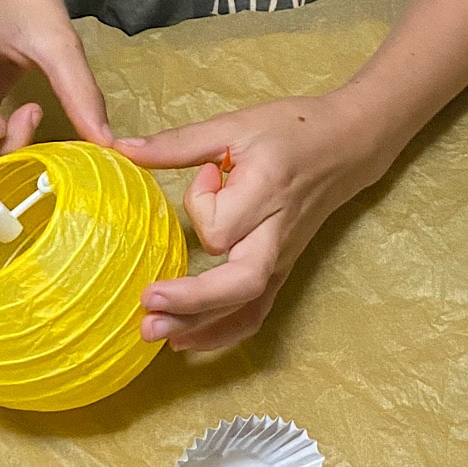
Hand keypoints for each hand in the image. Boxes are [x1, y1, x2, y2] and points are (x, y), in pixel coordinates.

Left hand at [115, 91, 390, 351]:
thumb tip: (121, 149)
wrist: (346, 145)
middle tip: (146, 302)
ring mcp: (281, 259)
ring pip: (244, 308)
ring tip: (152, 331)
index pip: (222, 224)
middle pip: (238, 284)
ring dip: (199, 326)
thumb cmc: (292, 130)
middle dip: (191, 301)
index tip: (204, 175)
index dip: (201, 204)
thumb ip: (178, 143)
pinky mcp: (282, 271)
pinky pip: (255, 314)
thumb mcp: (234, 126)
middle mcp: (276, 235)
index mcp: (266, 193)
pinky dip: (221, 333)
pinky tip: (185, 341)